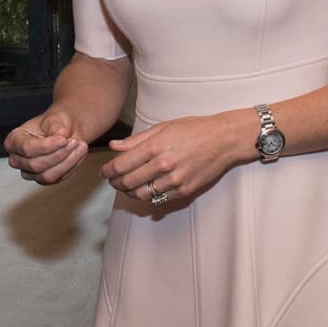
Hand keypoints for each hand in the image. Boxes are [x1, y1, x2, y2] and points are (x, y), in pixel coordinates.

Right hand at [4, 111, 87, 184]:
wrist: (63, 131)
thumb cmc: (54, 123)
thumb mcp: (55, 118)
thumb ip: (56, 126)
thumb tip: (60, 135)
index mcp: (14, 140)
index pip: (27, 148)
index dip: (47, 146)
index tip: (63, 139)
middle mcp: (18, 159)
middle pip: (36, 165)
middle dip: (58, 154)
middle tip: (74, 141)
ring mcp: (29, 171)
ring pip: (47, 176)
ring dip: (67, 162)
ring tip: (80, 146)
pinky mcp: (42, 179)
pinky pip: (57, 179)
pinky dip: (71, 166)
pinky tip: (78, 153)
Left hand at [101, 112, 245, 205]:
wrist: (223, 140)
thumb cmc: (193, 129)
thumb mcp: (163, 127)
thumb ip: (137, 140)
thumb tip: (115, 147)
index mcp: (156, 147)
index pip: (122, 165)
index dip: (108, 171)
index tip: (104, 172)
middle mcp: (164, 165)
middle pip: (129, 182)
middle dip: (115, 183)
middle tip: (111, 181)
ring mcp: (175, 180)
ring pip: (142, 194)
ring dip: (129, 193)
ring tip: (125, 187)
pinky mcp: (184, 191)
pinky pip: (159, 199)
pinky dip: (148, 197)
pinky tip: (144, 190)